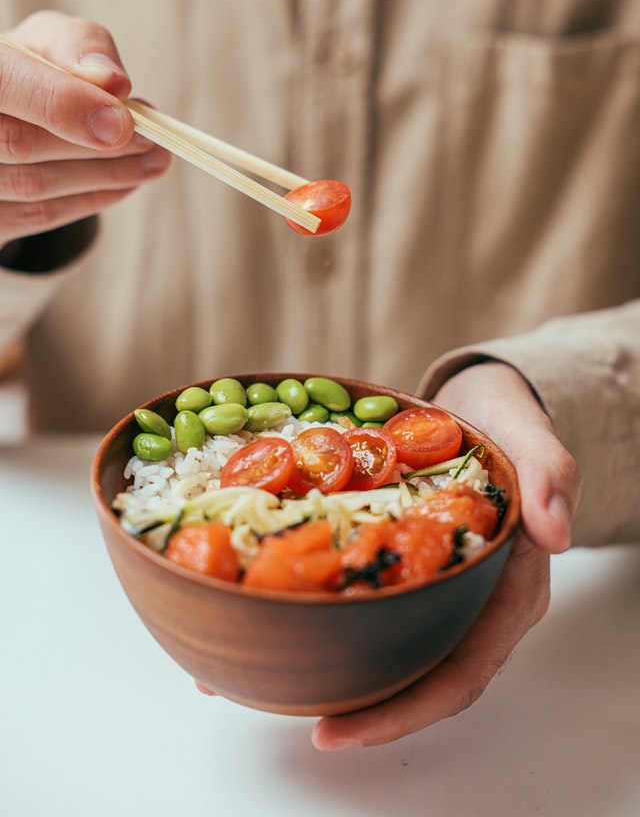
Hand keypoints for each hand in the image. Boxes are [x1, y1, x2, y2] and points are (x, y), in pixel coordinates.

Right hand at [0, 10, 170, 249]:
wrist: (8, 111)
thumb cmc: (31, 69)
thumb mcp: (51, 42)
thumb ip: (79, 47)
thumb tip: (113, 83)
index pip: (3, 84)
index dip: (60, 102)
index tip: (122, 119)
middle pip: (18, 143)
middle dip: (98, 146)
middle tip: (153, 138)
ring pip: (33, 186)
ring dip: (106, 176)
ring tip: (155, 159)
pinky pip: (35, 216)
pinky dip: (90, 199)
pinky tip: (125, 181)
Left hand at [312, 362, 580, 748]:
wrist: (474, 399)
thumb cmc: (502, 414)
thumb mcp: (527, 429)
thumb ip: (549, 472)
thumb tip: (557, 532)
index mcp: (509, 588)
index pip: (461, 672)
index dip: (404, 710)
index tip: (342, 729)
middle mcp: (473, 599)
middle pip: (421, 675)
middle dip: (364, 708)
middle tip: (304, 722)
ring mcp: (438, 584)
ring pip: (392, 646)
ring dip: (340, 672)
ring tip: (270, 682)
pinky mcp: (405, 563)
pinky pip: (372, 604)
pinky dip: (331, 618)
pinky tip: (279, 614)